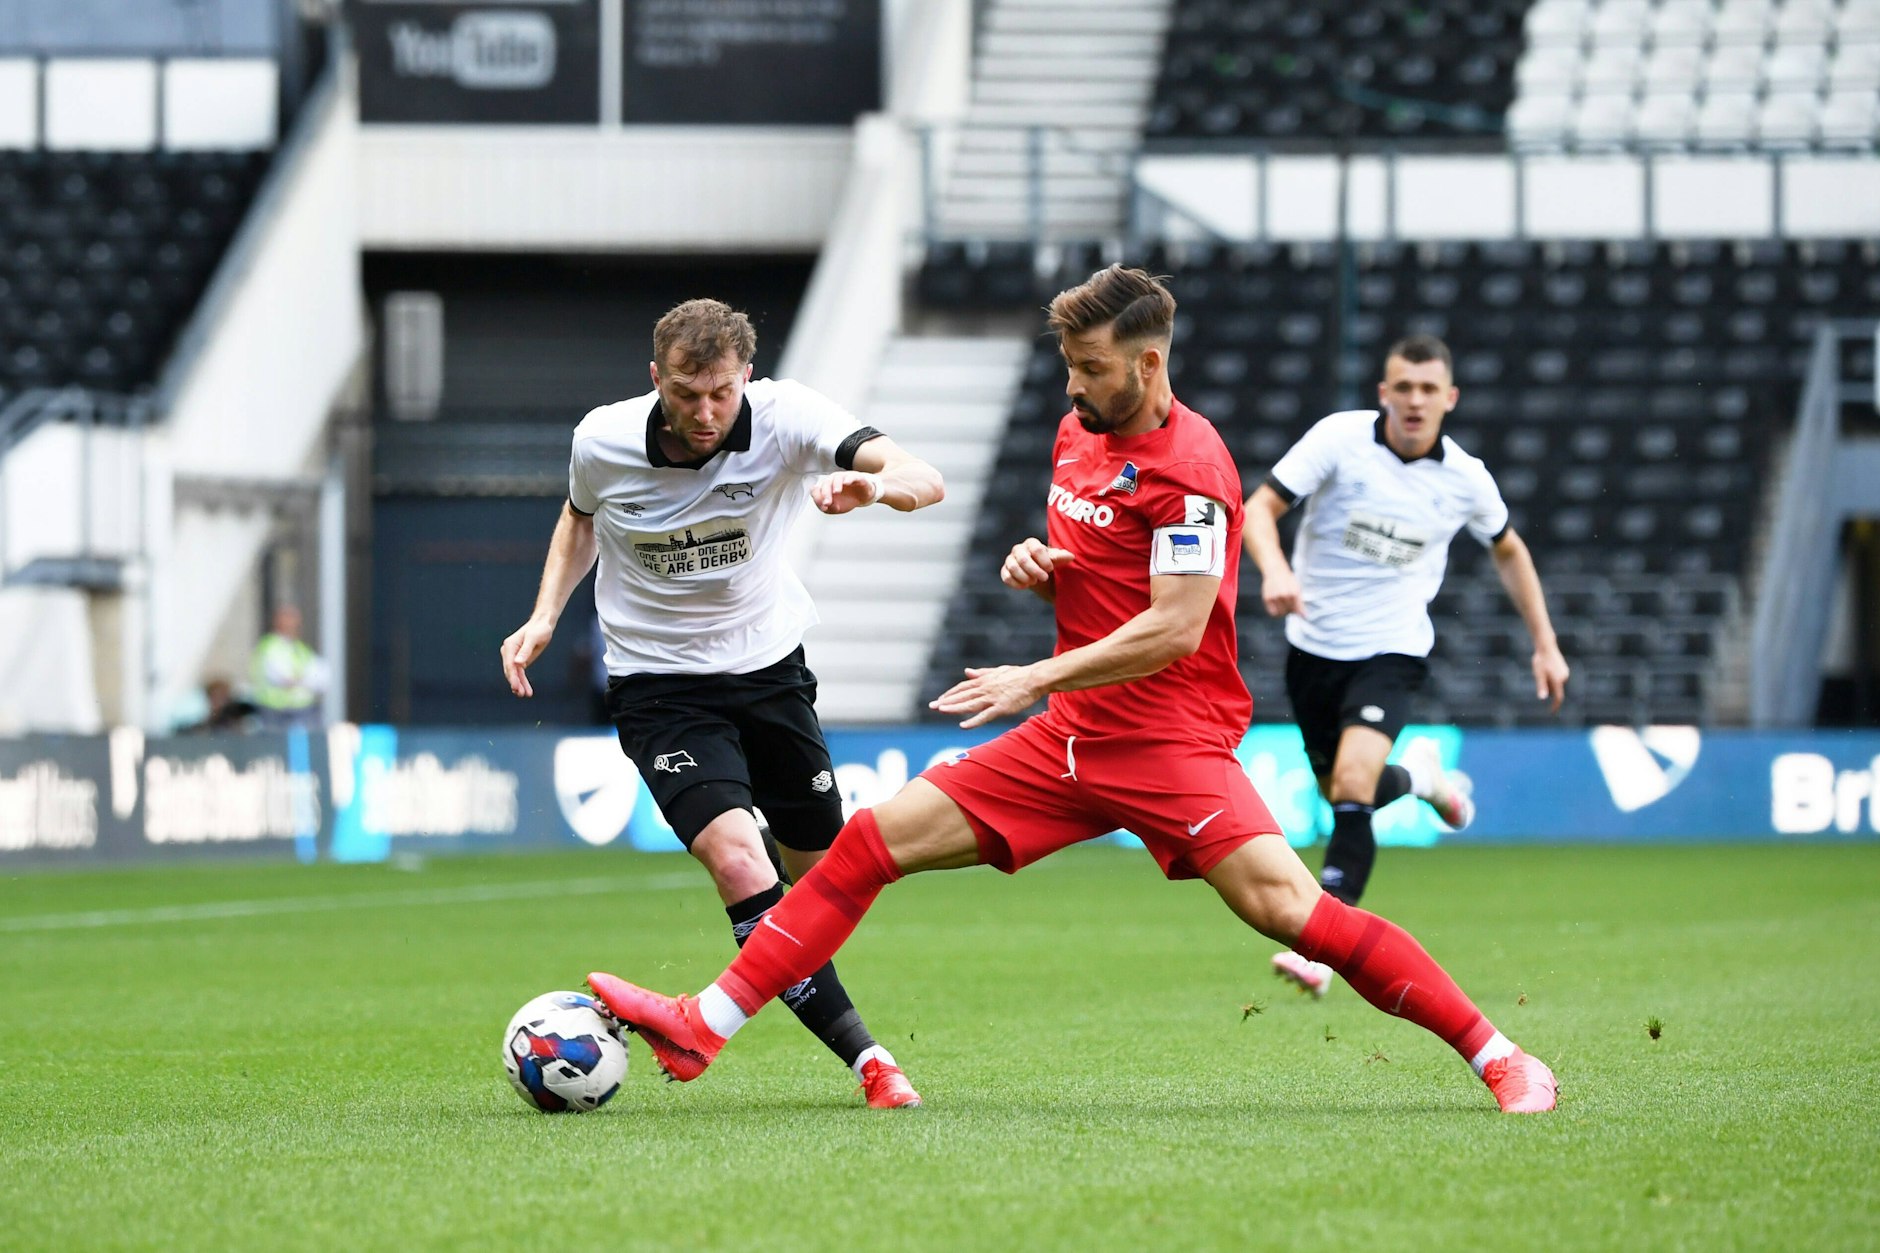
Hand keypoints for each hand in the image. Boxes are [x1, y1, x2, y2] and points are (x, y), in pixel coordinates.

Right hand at [500, 618, 554, 696]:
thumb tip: (518, 663)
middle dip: (516, 683)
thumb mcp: (534, 638)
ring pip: (515, 674)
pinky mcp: (520, 661)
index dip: (512, 676)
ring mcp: (514, 657)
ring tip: (525, 695)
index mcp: (510, 646)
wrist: (543, 625)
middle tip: (521, 694)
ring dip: (519, 684)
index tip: (516, 687)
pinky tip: (526, 691)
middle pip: (510, 670)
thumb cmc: (540, 629)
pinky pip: (520, 673)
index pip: (509, 664)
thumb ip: (525, 650)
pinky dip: (522, 681)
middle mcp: (509, 652)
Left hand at [811, 471, 882, 514]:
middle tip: (828, 503)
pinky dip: (848, 479)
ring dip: (836, 485)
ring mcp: (844, 477)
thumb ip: (830, 507)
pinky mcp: (856, 478)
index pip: (816, 490)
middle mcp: (833, 481)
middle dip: (826, 494)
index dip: (817, 498)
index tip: (823, 507)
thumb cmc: (847, 500)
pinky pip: (851, 476)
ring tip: (836, 492)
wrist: (862, 497)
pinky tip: (846, 483)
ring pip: (837, 478)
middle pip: (826, 484)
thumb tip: (826, 506)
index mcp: (826, 488)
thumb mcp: (836, 508)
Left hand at [928, 665, 1045, 729]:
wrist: (1035, 679)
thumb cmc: (1018, 674)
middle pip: (962, 695)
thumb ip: (981, 673)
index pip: (962, 687)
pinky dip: (973, 721)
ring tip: (941, 711)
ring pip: (969, 704)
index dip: (950, 694)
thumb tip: (966, 671)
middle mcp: (985, 688)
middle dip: (946, 701)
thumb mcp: (997, 671)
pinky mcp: (1001, 707)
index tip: (940, 700)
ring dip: (954, 708)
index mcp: (984, 680)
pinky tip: (963, 725)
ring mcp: (992, 698)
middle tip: (932, 706)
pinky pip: (984, 716)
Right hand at [1001, 538, 1074, 589]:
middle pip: (1023, 559)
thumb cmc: (1049, 565)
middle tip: (1044, 578)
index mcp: (1031, 543)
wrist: (1040, 576)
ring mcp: (1010, 560)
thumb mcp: (1056, 561)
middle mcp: (1019, 549)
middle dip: (1035, 571)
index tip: (1050, 569)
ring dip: (1025, 577)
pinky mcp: (1005, 571)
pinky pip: (1006, 577)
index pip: (1036, 549)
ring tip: (1034, 581)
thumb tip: (1070, 556)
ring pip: (1013, 568)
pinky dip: (1016, 583)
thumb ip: (1061, 557)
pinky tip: (1025, 586)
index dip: (1044, 560)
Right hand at [1261, 566, 1303, 617]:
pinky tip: (1277, 606)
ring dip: (1283, 611)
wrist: (1276, 571)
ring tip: (1283, 604)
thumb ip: (1300, 604)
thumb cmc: (1288, 581)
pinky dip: (1275, 612)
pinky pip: (1272, 612)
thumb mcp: (1297, 589)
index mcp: (1294, 592)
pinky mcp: (1267, 598)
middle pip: (1289, 611)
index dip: (1298, 612)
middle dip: (1290, 610)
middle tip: (1289, 603)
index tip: (1299, 612)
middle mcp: (1284, 595)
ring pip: (1281, 613)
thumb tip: (1304, 616)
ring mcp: (1275, 597)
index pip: (1297, 609)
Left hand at [1533, 644, 1569, 712]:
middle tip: (1539, 674)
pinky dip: (1550, 677)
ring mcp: (1565, 673)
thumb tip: (1542, 697)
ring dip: (1548, 682)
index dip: (1555, 706)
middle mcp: (1564, 677)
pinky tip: (1546, 667)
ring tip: (1542, 669)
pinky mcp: (1564, 670)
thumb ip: (1541, 686)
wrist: (1546, 646)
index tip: (1551, 713)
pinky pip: (1556, 679)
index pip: (1558, 697)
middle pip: (1554, 690)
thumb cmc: (1540, 660)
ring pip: (1555, 684)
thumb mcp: (1538, 674)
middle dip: (1547, 688)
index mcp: (1558, 680)